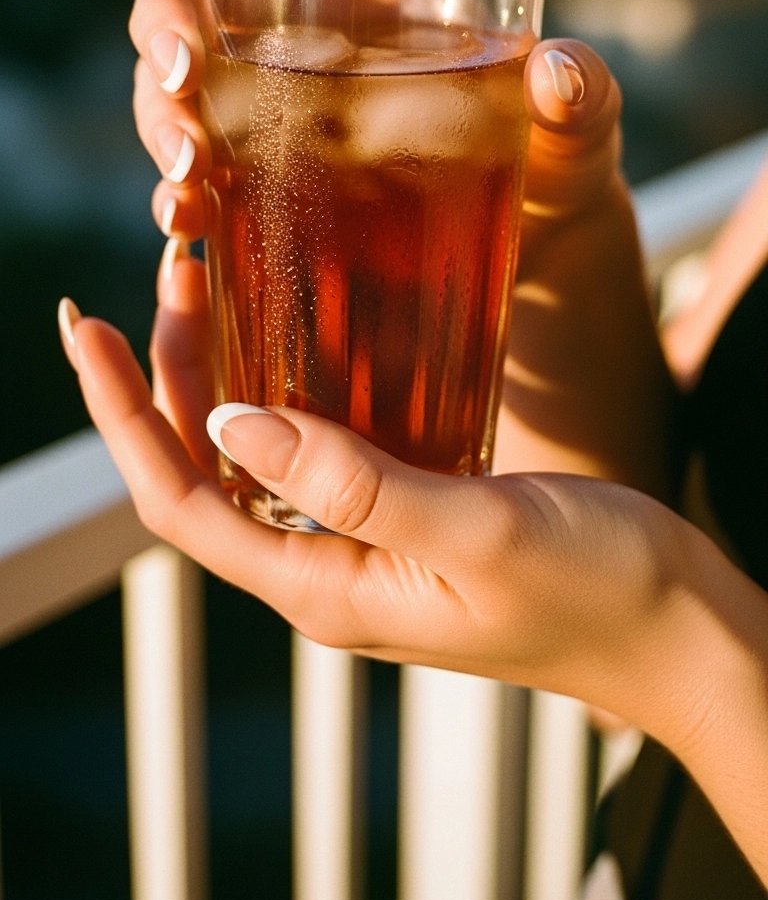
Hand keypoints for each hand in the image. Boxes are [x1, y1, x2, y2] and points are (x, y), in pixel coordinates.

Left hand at [57, 268, 767, 894]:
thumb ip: (355, 484)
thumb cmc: (596, 589)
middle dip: (163, 377)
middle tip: (168, 271)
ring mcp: (363, 550)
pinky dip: (287, 390)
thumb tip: (231, 425)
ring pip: (253, 459)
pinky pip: (316, 452)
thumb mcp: (474, 533)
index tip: (85, 330)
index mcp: (325, 589)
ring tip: (209, 287)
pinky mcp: (404, 520)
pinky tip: (298, 340)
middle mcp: (326, 573)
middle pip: (204, 474)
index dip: (121, 417)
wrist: (677, 628)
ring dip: (217, 377)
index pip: (179, 503)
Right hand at [131, 0, 671, 493]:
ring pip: (172, 88)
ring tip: (190, 181)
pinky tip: (188, 224)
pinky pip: (193, 172)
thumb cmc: (553, 163)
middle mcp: (299, 30)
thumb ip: (583, 96)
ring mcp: (269, 106)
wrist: (528, 251)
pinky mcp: (260, 178)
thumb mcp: (577, 128)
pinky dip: (177, 196)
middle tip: (186, 83)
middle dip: (165, 34)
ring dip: (161, 123)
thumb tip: (558, 71)